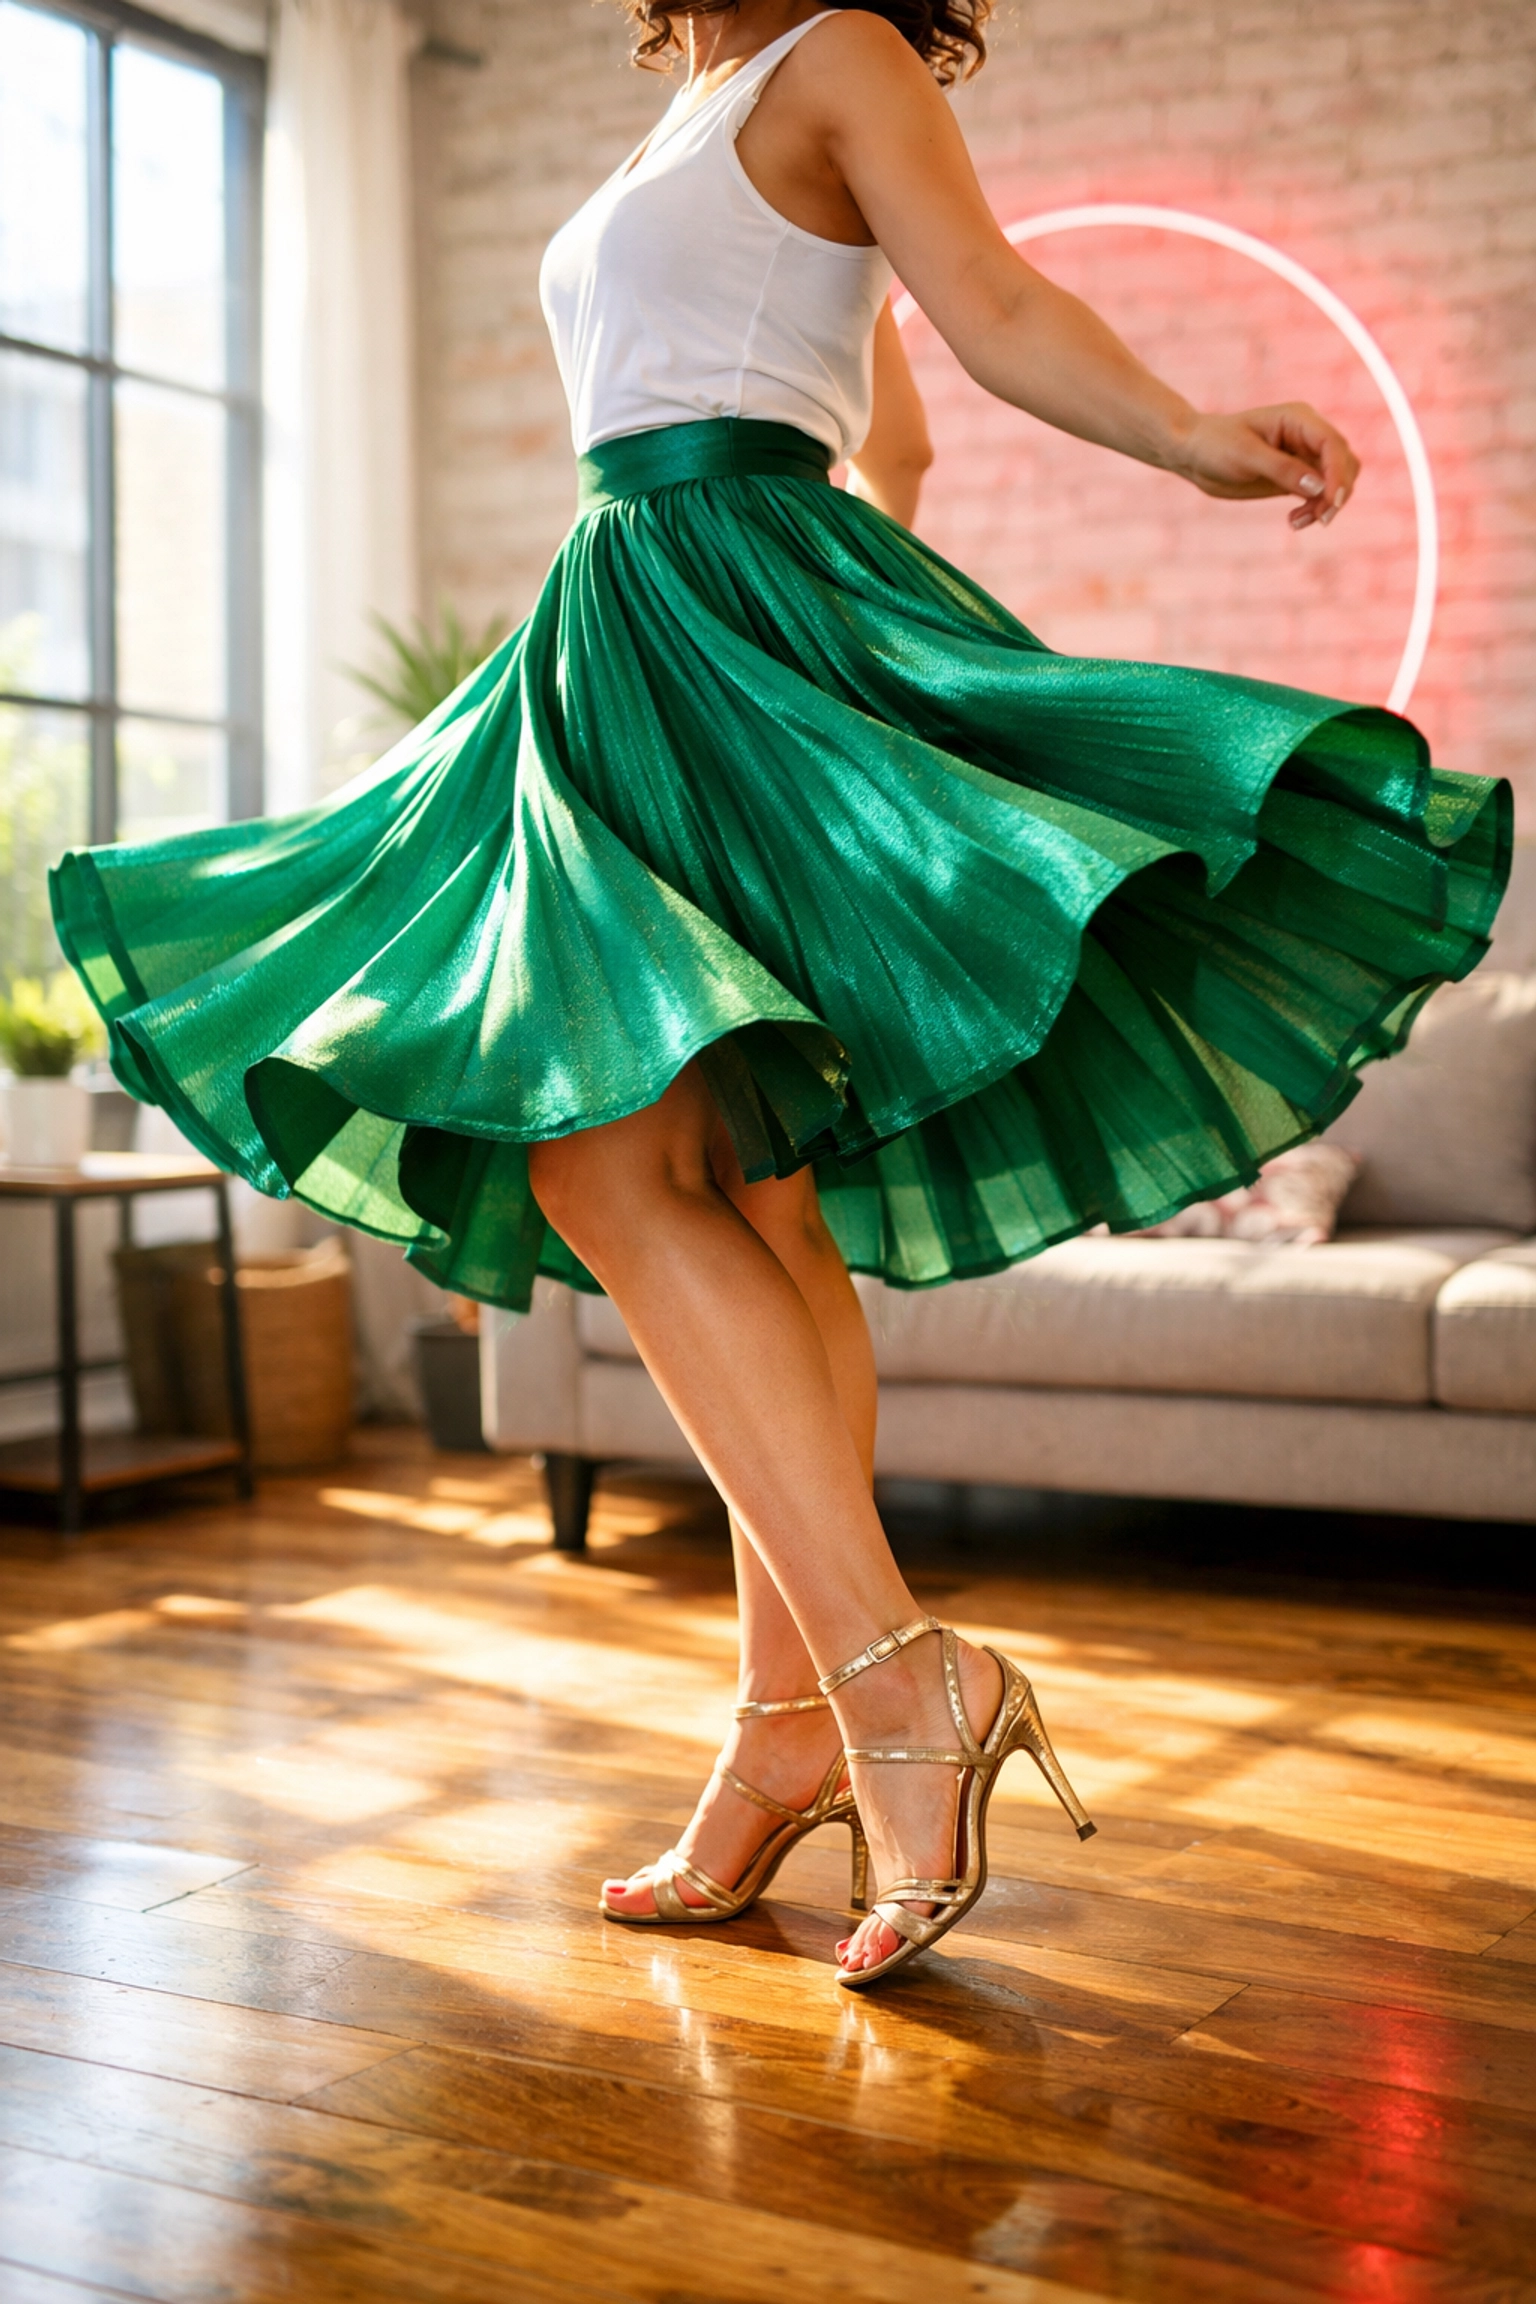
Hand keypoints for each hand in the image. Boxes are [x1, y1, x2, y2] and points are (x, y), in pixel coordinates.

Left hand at [1172, 403, 1359, 528]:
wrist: (1194, 454)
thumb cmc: (1215, 446)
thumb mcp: (1245, 457)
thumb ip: (1282, 470)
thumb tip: (1319, 486)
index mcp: (1299, 419)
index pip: (1333, 444)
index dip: (1338, 474)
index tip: (1330, 502)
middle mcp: (1308, 435)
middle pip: (1344, 463)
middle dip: (1337, 492)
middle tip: (1318, 520)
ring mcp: (1304, 456)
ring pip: (1336, 481)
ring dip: (1326, 505)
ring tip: (1297, 523)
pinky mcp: (1296, 477)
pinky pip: (1320, 494)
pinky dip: (1314, 509)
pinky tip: (1294, 522)